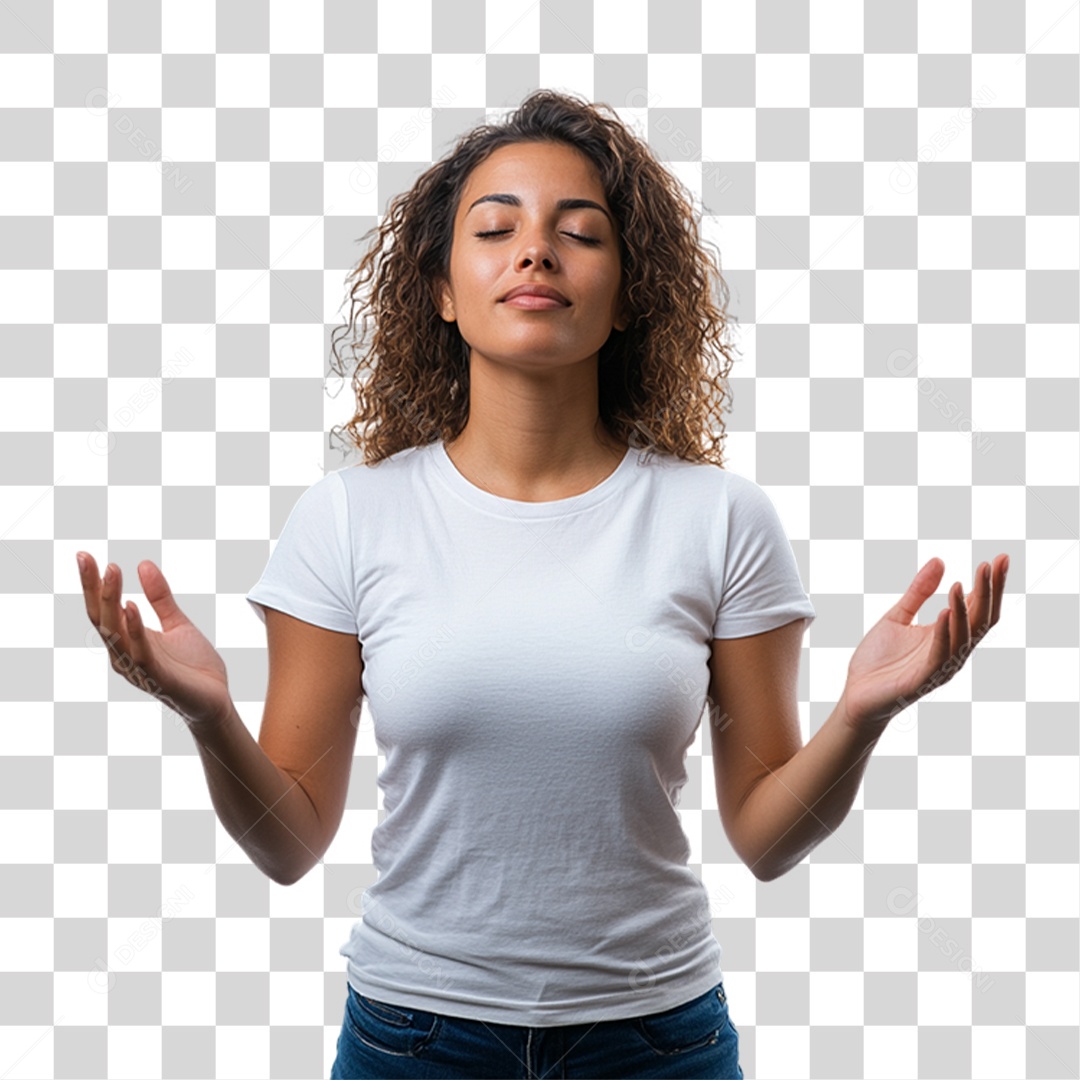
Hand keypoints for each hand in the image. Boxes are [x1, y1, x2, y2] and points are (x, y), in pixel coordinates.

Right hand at [78, 553, 232, 726]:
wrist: (215, 699)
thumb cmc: (193, 666)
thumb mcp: (177, 623)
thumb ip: (160, 598)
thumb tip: (143, 564)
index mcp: (127, 642)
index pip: (104, 609)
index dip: (93, 584)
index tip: (85, 555)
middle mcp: (124, 655)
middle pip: (102, 618)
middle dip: (94, 587)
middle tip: (88, 557)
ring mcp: (138, 668)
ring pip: (115, 633)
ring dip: (112, 601)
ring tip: (111, 571)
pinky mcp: (158, 678)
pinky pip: (140, 652)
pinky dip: (134, 629)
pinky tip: (132, 606)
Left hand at [841, 555, 1008, 728]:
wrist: (856, 695)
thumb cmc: (879, 660)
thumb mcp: (898, 617)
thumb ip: (918, 592)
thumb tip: (939, 560)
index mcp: (948, 636)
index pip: (977, 608)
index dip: (991, 585)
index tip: (1001, 557)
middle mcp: (951, 651)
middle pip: (980, 620)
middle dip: (989, 592)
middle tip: (995, 563)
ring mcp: (939, 667)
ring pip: (963, 636)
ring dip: (963, 609)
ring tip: (961, 583)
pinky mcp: (921, 679)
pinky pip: (938, 654)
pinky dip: (943, 632)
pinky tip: (943, 611)